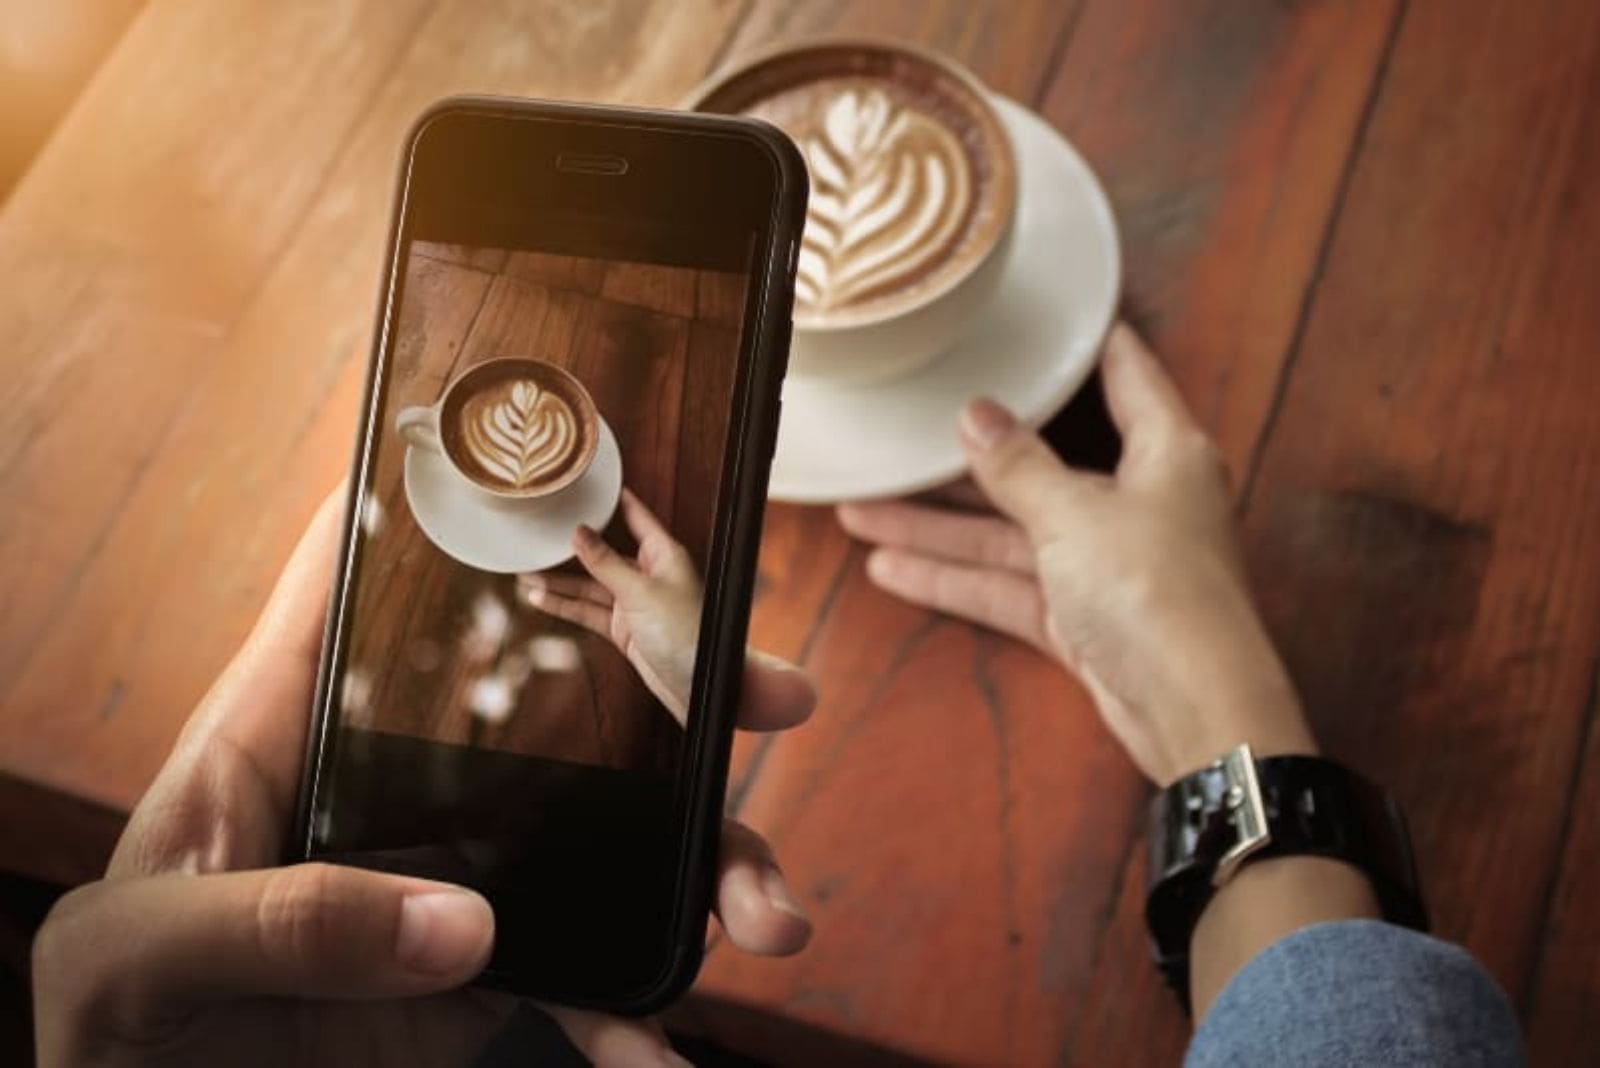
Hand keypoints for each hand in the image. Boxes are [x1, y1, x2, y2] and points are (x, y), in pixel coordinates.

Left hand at [33, 487, 815, 1066]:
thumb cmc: (113, 1025)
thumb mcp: (140, 960)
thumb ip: (278, 922)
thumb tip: (462, 922)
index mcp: (289, 726)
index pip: (359, 572)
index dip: (447, 496)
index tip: (561, 459)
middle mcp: (398, 775)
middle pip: (553, 691)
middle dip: (678, 692)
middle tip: (771, 698)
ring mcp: (458, 867)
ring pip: (614, 833)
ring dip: (704, 867)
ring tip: (765, 916)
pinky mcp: (489, 962)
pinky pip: (591, 972)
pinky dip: (638, 1008)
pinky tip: (658, 1045)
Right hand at [520, 488, 806, 725]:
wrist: (700, 686)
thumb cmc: (687, 634)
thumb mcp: (640, 592)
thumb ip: (605, 563)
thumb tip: (578, 532)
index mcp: (663, 553)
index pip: (634, 516)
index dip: (610, 499)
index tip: (585, 483)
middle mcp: (648, 573)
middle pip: (603, 551)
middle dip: (571, 545)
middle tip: (537, 532)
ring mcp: (634, 602)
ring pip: (590, 584)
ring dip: (559, 580)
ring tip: (524, 570)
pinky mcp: (624, 628)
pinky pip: (589, 611)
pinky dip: (565, 605)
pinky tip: (539, 598)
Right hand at [837, 324, 1314, 784]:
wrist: (1194, 710)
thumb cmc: (1154, 589)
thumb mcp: (1074, 514)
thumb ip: (1017, 465)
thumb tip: (975, 415)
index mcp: (1165, 452)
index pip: (1127, 376)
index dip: (1090, 343)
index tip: (1048, 316)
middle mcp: (1139, 501)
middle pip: (1043, 466)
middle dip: (966, 462)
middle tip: (900, 440)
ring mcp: (1108, 565)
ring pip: (1013, 534)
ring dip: (941, 529)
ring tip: (860, 513)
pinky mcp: (1083, 620)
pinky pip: (1011, 587)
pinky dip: (958, 580)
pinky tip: (893, 570)